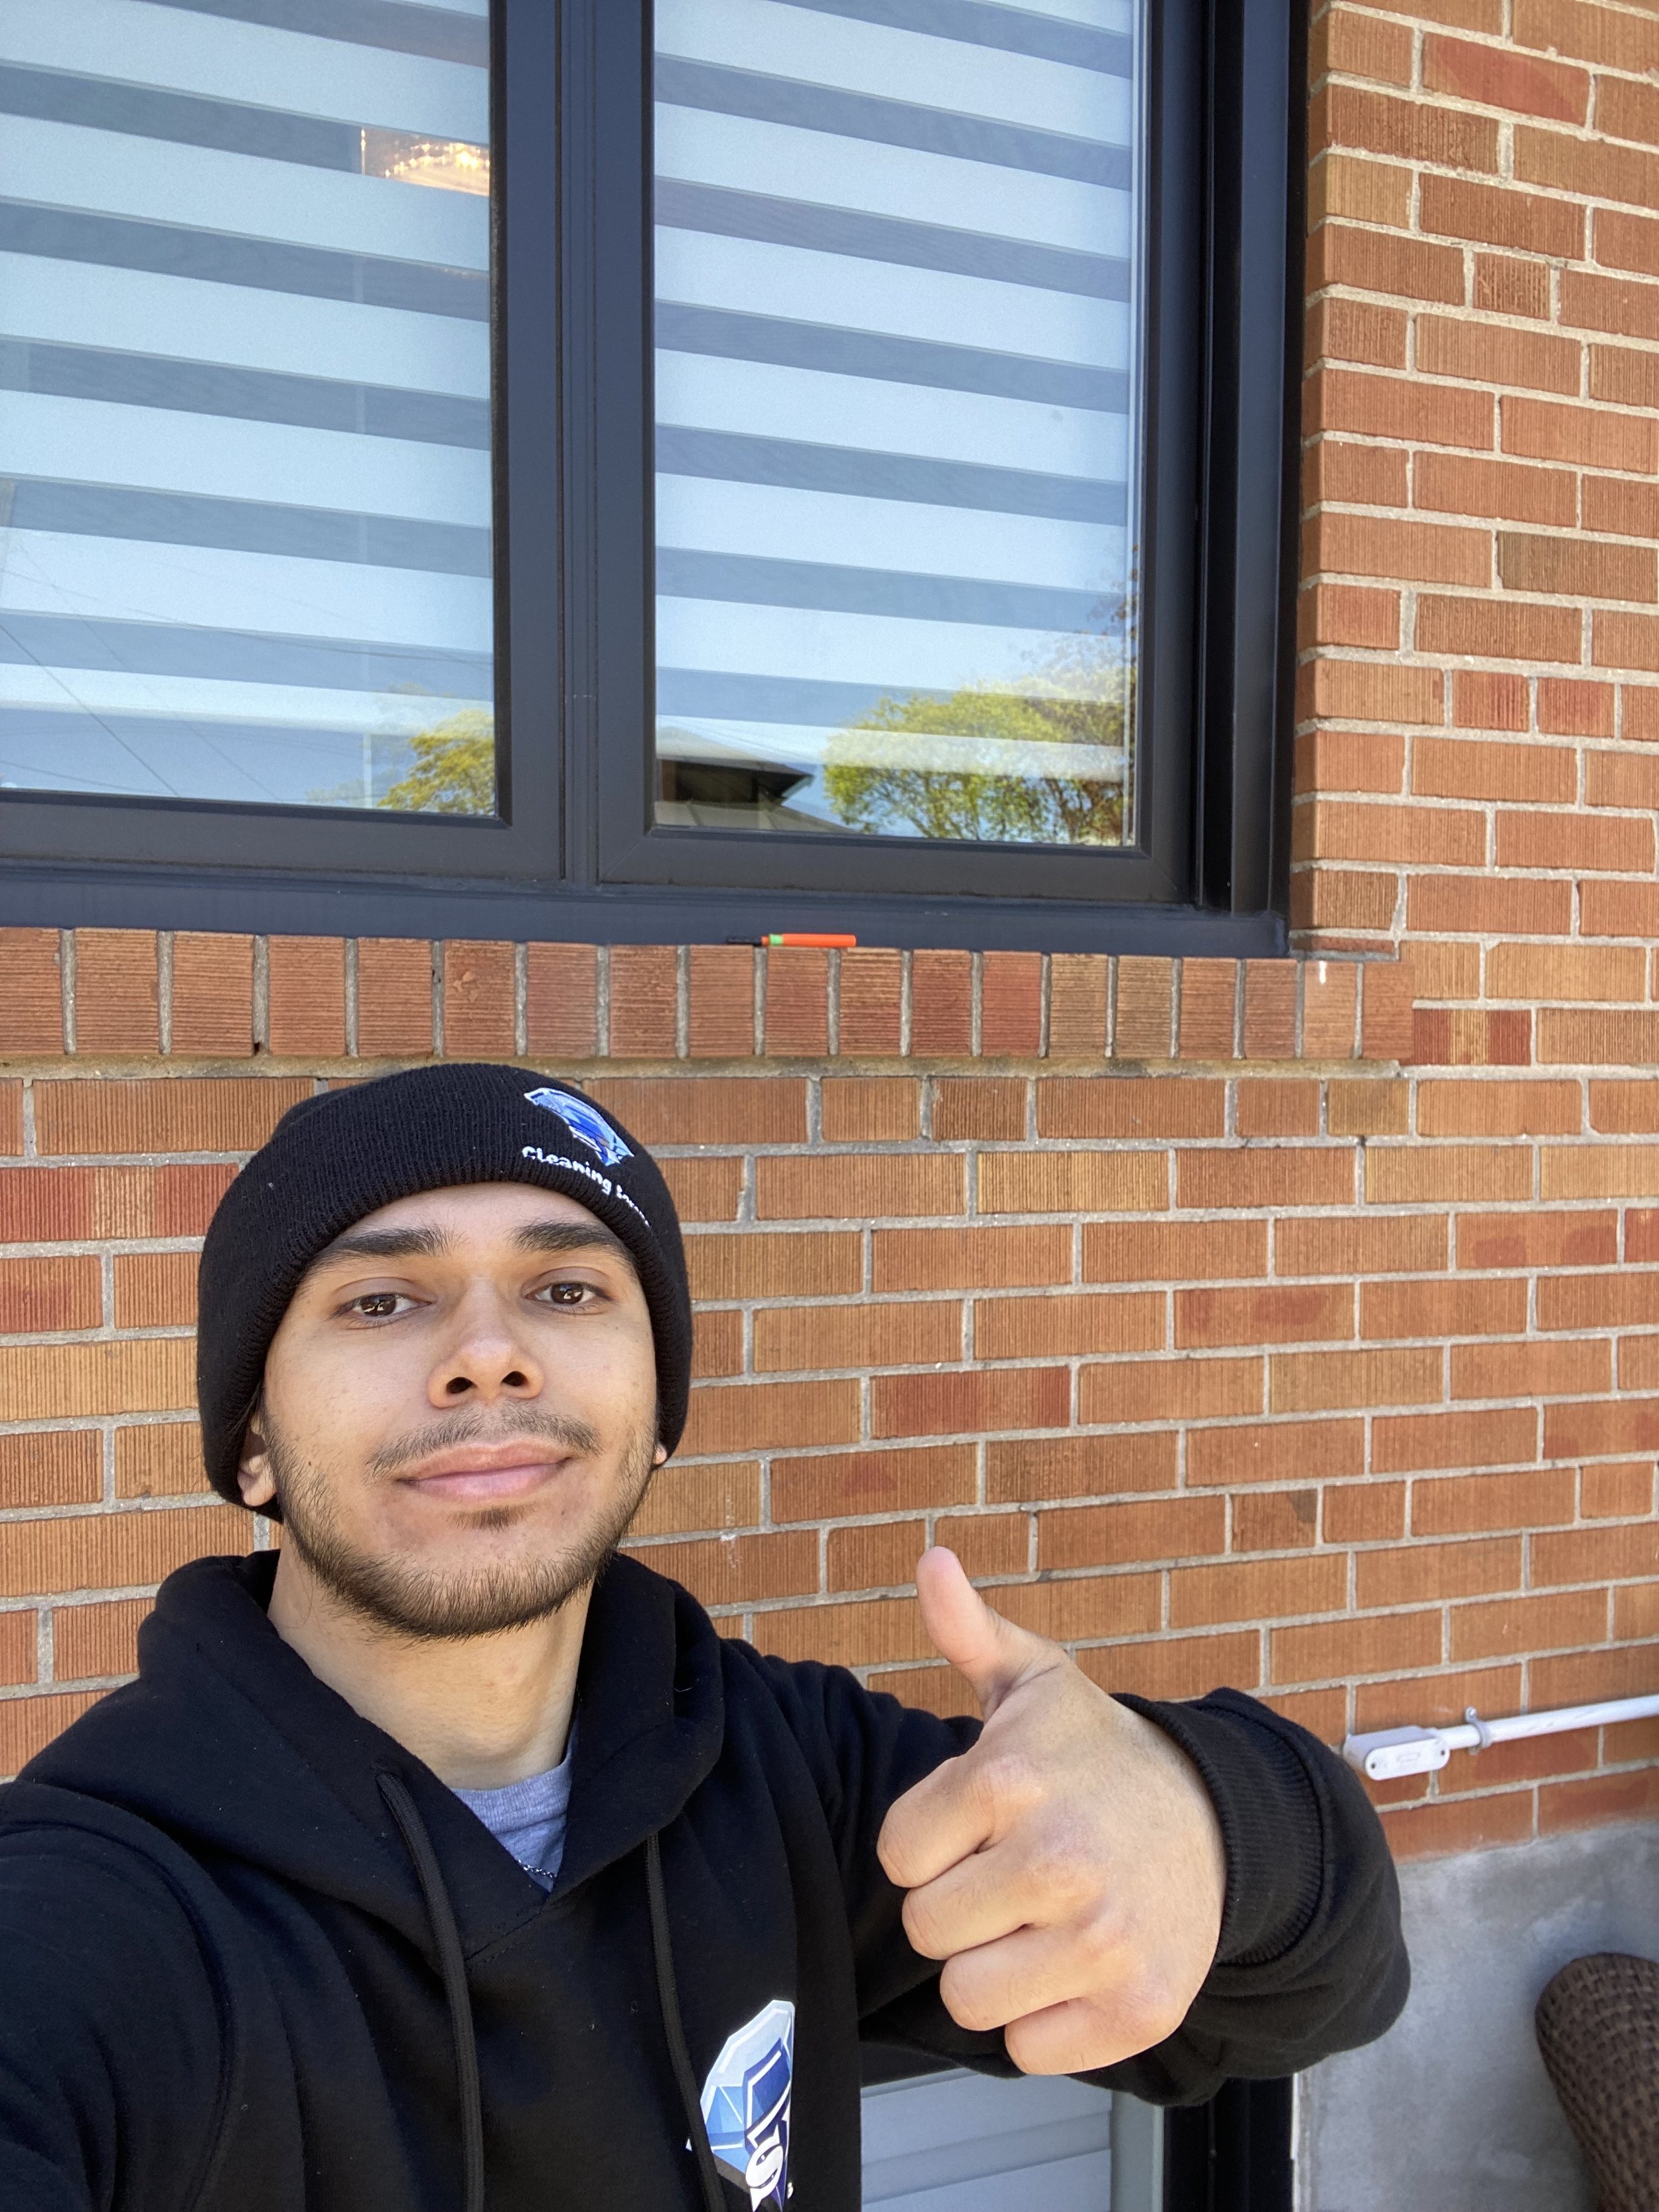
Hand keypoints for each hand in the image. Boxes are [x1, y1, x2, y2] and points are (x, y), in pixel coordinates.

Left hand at [876, 1548, 1226, 2074]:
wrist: (1213, 1823)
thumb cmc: (1095, 1755)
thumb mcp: (1033, 1682)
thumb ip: (968, 1630)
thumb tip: (930, 1560)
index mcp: (1011, 1780)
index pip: (898, 1858)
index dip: (930, 1844)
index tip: (979, 1824)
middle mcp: (1057, 1861)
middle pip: (927, 1932)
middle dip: (958, 1906)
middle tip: (1009, 1873)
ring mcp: (1102, 1942)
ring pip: (968, 2000)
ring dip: (993, 1968)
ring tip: (1036, 1919)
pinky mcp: (1137, 2009)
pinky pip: (1028, 2050)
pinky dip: (1043, 2019)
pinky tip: (1073, 1963)